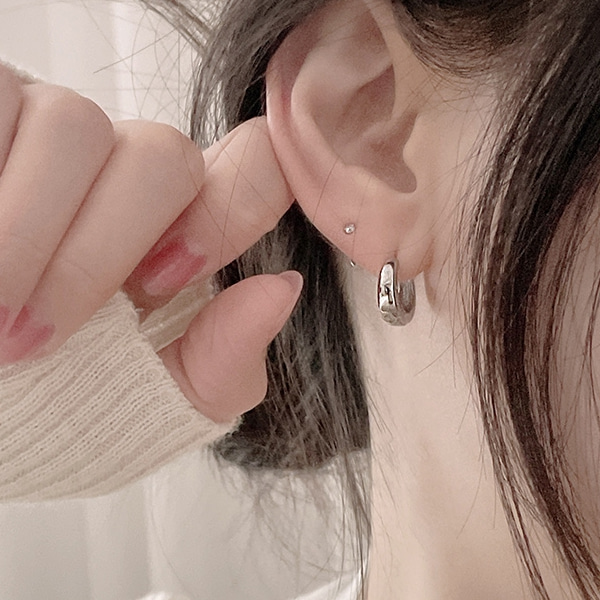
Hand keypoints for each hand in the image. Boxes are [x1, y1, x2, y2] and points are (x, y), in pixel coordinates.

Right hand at [0, 62, 297, 421]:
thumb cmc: (73, 399)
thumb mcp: (159, 396)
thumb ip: (226, 356)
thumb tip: (282, 289)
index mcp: (180, 224)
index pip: (254, 166)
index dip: (239, 204)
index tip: (165, 285)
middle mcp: (126, 167)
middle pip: (161, 155)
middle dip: (101, 251)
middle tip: (38, 340)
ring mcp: (53, 130)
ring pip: (72, 125)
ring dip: (23, 234)